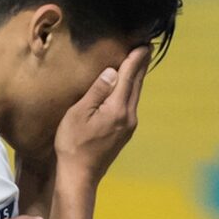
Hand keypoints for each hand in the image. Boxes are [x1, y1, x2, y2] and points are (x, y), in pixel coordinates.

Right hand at [55, 46, 150, 182]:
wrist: (80, 175)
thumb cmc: (73, 144)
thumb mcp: (78, 115)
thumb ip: (96, 92)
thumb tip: (111, 72)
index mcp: (117, 108)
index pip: (128, 77)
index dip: (135, 59)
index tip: (143, 43)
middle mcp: (128, 116)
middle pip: (136, 85)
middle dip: (140, 65)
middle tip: (146, 47)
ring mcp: (128, 126)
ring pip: (135, 95)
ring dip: (137, 78)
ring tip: (138, 63)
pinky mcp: (124, 133)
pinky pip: (131, 104)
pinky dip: (131, 91)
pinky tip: (127, 88)